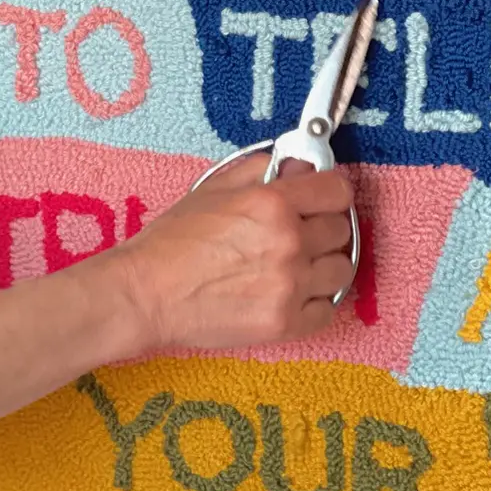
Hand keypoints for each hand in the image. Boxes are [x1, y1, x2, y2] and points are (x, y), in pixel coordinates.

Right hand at [109, 153, 354, 353]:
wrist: (149, 293)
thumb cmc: (174, 239)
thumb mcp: (213, 187)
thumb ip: (260, 169)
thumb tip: (297, 166)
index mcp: (272, 203)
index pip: (336, 191)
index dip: (329, 191)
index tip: (321, 197)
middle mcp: (289, 242)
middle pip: (341, 229)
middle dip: (323, 225)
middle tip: (300, 230)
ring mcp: (291, 286)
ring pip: (342, 269)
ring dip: (324, 263)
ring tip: (297, 263)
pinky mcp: (286, 323)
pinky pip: (328, 308)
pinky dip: (315, 300)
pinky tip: (292, 291)